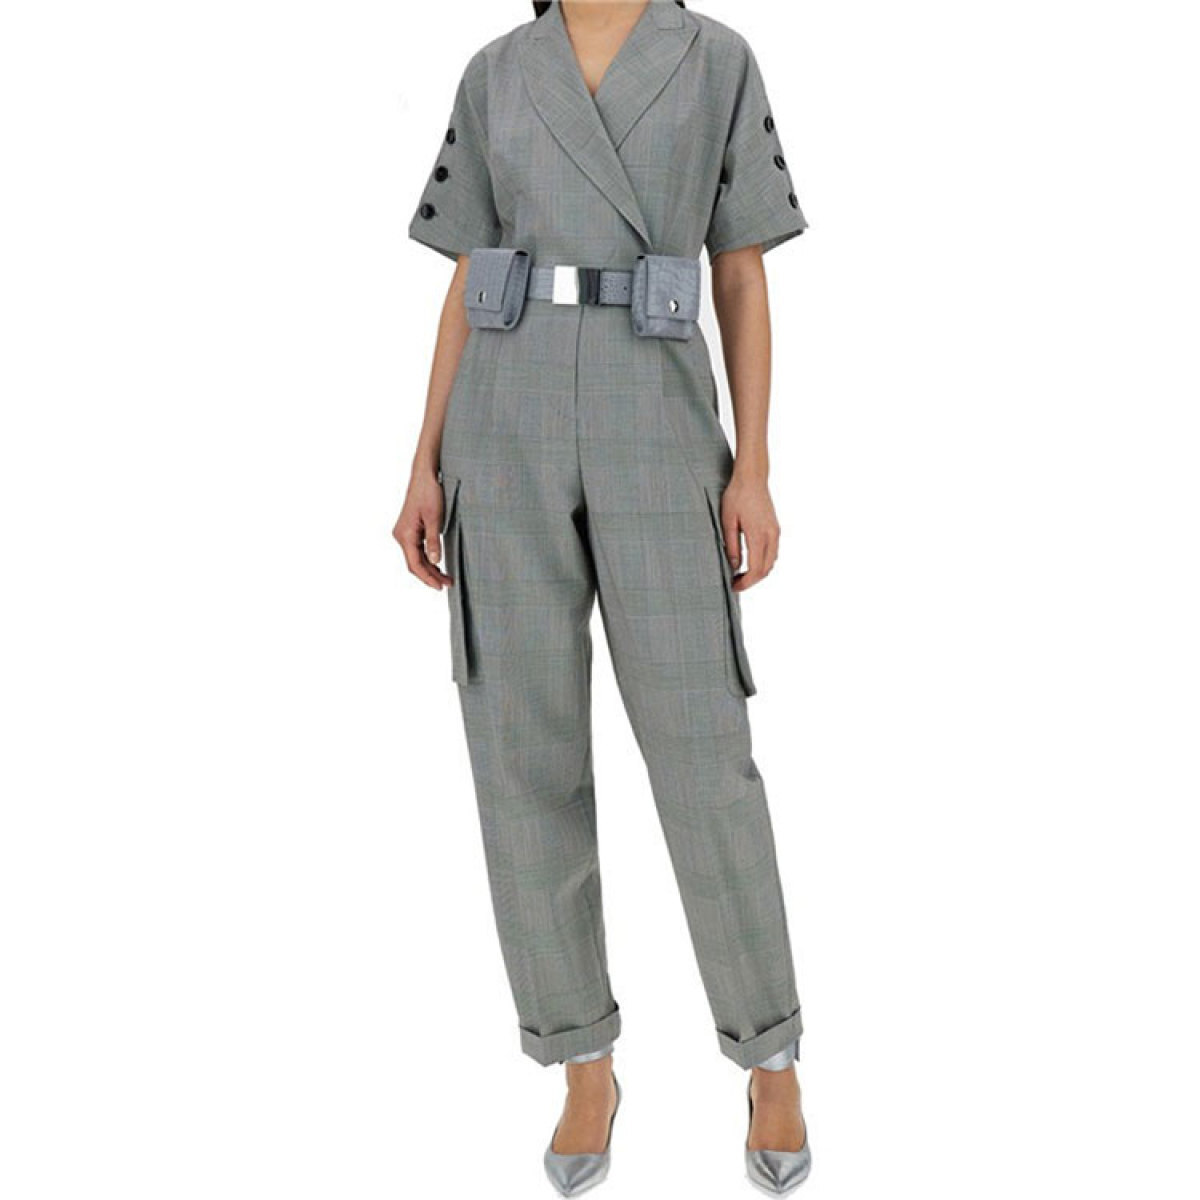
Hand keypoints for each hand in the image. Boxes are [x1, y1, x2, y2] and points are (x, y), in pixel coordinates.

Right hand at [393, 469, 452, 589]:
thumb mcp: (435, 518)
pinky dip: (427, 559)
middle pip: (414, 564)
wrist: (424, 476)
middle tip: (447, 584)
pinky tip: (437, 565)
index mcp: (405, 535)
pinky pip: (417, 550)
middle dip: (430, 576)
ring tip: (445, 578)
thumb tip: (434, 562)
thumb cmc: (429, 493)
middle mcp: (401, 536)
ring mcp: (404, 533)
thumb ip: (433, 541)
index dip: (428, 578)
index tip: (440, 586)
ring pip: (416, 558)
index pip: (415, 564)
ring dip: (429, 569)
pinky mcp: (410, 530)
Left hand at [719, 475, 780, 591]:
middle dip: (751, 580)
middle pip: (766, 569)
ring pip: (771, 562)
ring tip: (740, 574)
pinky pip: (772, 552)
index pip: (756, 569)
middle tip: (735, 583)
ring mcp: (775, 532)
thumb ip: (732, 545)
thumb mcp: (728, 521)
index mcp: (758, 535)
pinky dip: (763, 562)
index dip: (746, 582)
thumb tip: (734, 566)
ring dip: (758, 572)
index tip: (734, 586)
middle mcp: (771, 535)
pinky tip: (750, 561)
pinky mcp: (775, 528)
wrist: (752, 478)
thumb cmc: (736, 496)